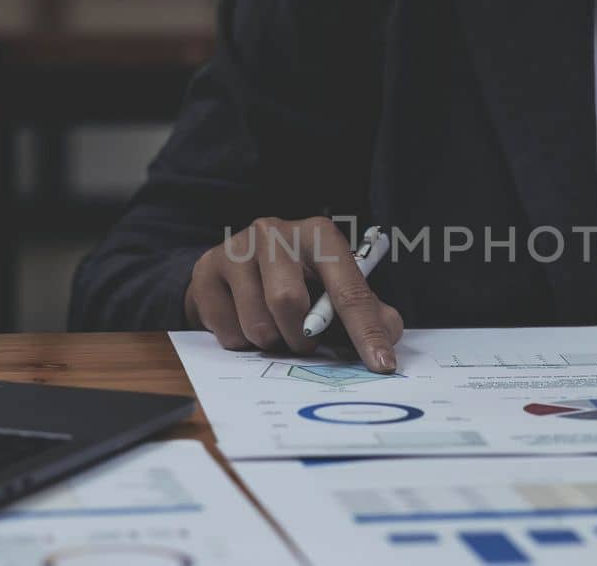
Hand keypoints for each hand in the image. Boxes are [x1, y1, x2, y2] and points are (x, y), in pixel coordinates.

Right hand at [184, 216, 402, 371]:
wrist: (236, 268)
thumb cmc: (297, 279)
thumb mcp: (334, 287)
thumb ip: (366, 309)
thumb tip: (390, 336)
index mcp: (318, 234)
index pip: (348, 288)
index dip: (367, 331)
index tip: (382, 365)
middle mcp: (274, 231)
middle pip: (288, 302)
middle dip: (300, 337)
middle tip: (303, 342)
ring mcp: (235, 248)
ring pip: (256, 324)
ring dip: (270, 342)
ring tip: (273, 328)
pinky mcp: (205, 270)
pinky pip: (227, 332)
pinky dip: (241, 342)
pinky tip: (244, 320)